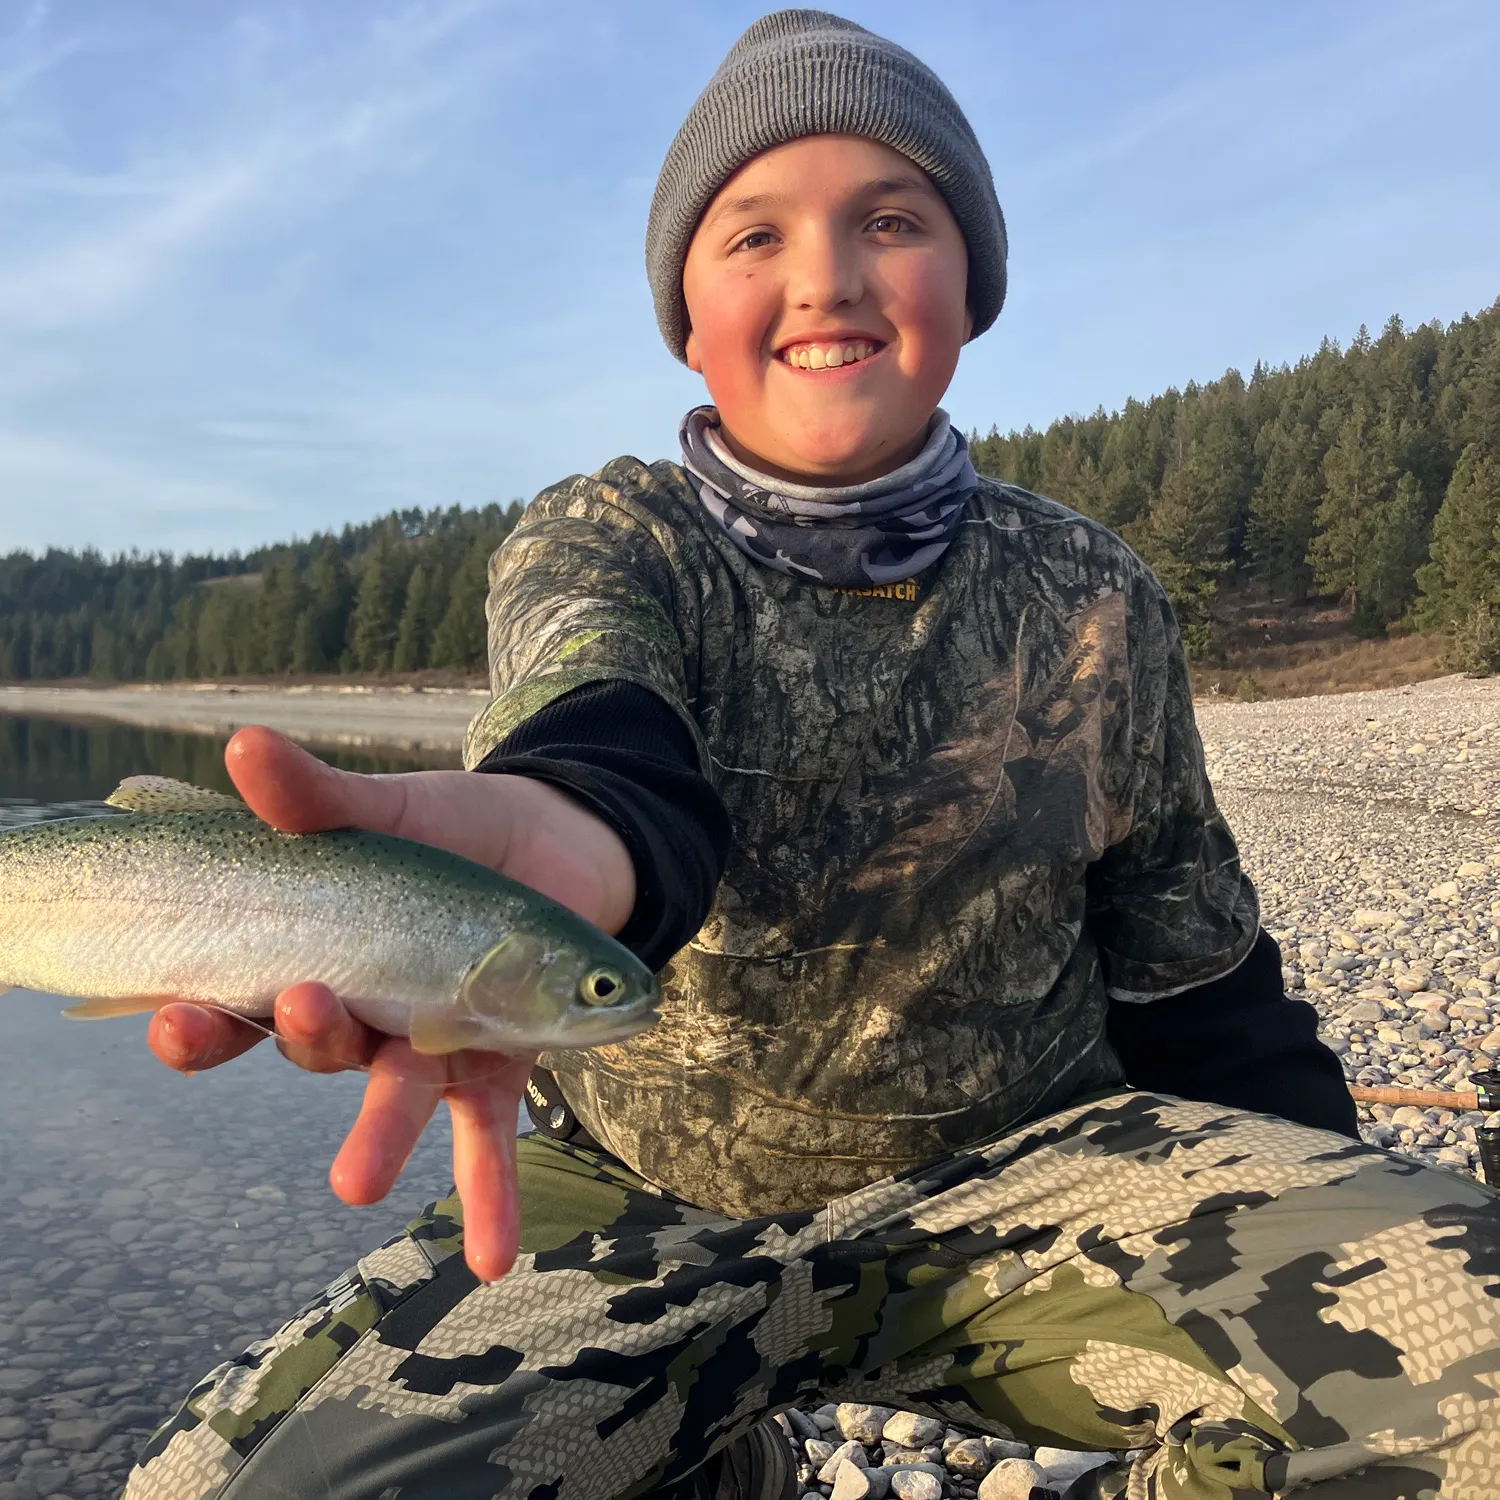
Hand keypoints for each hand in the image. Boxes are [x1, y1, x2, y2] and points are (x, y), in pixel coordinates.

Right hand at [146, 725, 635, 1281]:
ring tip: (355, 1179)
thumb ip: (319, 797)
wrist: (555, 845)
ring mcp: (429, 1045)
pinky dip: (490, 1194)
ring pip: (392, 1094)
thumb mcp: (386, 808)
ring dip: (377, 1136)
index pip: (235, 1003)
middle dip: (298, 1039)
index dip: (199, 1017)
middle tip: (299, 1010)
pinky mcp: (495, 1059)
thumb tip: (242, 744)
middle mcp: (362, 1016)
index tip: (174, 1008)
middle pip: (313, 1047)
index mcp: (316, 958)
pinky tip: (488, 1256)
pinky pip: (489, 1135)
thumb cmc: (451, 830)